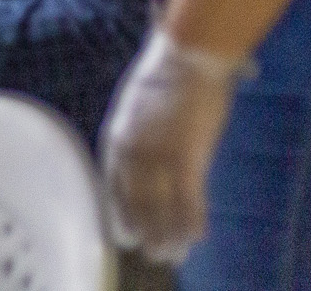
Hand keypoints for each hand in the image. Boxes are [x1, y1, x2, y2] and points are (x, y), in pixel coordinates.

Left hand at [100, 28, 247, 264]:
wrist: (188, 55)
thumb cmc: (165, 73)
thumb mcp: (137, 104)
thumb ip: (137, 132)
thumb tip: (143, 155)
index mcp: (117, 135)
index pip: (113, 184)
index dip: (121, 212)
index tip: (126, 233)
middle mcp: (133, 150)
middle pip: (137, 202)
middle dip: (145, 231)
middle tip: (153, 254)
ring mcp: (158, 155)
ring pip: (161, 207)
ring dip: (169, 234)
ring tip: (173, 254)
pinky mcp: (186, 157)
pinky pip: (189, 199)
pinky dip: (193, 220)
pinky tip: (197, 236)